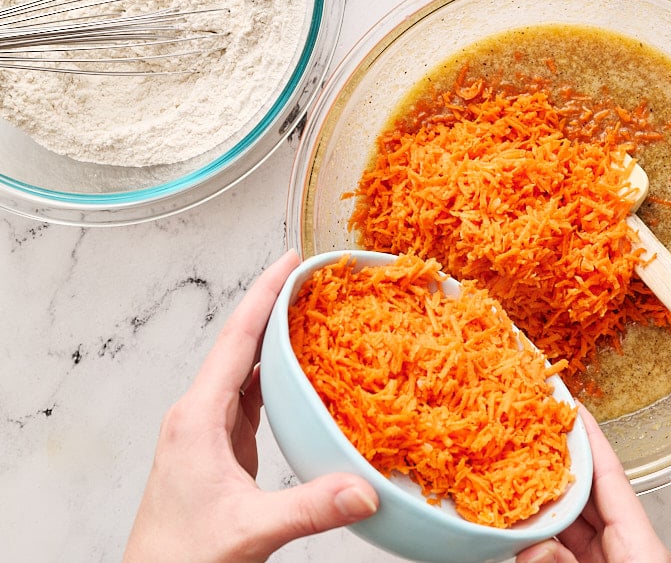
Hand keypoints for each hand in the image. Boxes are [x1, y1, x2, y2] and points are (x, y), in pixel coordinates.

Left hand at [124, 250, 377, 562]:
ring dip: (276, 338)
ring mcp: (208, 430)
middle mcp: (199, 415)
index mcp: (198, 418)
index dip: (265, 295)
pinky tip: (300, 373)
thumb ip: (308, 508)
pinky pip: (252, 396)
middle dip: (275, 305)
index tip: (290, 262)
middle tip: (312, 278)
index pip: (237, 341)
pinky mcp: (221, 448)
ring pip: (246, 368)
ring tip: (311, 313)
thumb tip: (365, 490)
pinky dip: (277, 376)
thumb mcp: (248, 530)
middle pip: (241, 344)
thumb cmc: (181, 557)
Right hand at [516, 406, 670, 562]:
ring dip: (547, 497)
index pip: (612, 477)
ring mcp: (612, 558)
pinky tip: (525, 518)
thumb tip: (531, 548)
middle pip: (591, 491)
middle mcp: (628, 547)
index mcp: (641, 547)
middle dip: (560, 462)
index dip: (591, 439)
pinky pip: (569, 540)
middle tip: (534, 433)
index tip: (574, 409)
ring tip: (520, 472)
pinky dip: (546, 526)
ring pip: (576, 517)